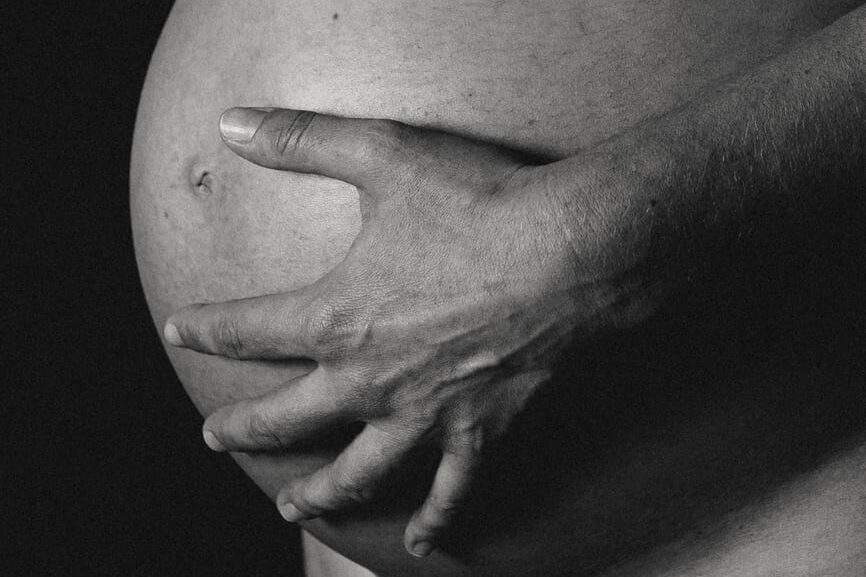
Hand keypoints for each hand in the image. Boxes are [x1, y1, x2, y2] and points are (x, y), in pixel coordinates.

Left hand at [164, 107, 653, 556]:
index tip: (179, 330)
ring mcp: (426, 413)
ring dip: (321, 492)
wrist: (570, 251)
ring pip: (360, 471)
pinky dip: (438, 519)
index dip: (206, 330)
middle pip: (288, 417)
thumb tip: (230, 121)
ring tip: (296, 507)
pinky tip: (425, 545)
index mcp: (336, 318)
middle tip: (216, 438)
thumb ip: (301, 140)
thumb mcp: (381, 155)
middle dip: (244, 428)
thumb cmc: (478, 203)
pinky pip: (454, 487)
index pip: (248, 330)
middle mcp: (370, 380)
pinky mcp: (481, 427)